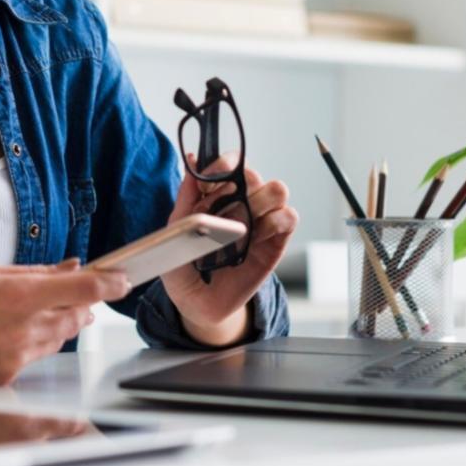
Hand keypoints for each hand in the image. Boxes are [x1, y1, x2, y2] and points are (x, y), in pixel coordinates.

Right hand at [0, 260, 129, 384]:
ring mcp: (14, 357)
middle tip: (82, 294)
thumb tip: (68, 267)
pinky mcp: (4, 377)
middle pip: (75, 317)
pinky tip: (13, 332)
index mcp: (18, 295)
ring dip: (59, 324)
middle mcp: (21, 328)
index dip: (109, 283)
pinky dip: (32, 344)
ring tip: (40, 311)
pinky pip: (33, 359)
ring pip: (57, 340)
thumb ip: (33, 272)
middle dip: (82, 305)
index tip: (121, 279)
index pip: (82, 289)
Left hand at [160, 152, 298, 346]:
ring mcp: (260, 220)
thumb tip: (191, 161)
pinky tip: (256, 238)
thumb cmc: (184, 266)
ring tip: (241, 227)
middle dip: (239, 186)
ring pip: (277, 190)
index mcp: (217, 193)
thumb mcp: (176, 230)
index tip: (205, 183)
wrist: (198, 304)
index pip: (230, 162)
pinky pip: (289, 217)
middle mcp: (242, 201)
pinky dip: (275, 222)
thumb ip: (185, 196)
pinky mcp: (275, 242)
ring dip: (259, 203)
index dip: (222, 165)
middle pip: (254, 173)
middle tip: (221, 210)